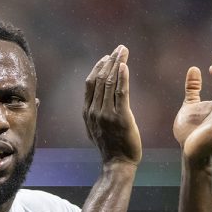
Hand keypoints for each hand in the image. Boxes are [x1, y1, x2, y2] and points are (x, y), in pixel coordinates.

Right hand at [84, 45, 141, 165]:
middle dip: (110, 61)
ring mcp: (106, 114)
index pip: (90, 83)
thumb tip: (98, 100)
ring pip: (110, 83)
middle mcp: (94, 111)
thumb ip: (96, 113)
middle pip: (100, 79)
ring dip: (117, 64)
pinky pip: (121, 93)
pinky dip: (122, 77)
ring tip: (124, 52)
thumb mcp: (96, 128)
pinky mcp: (121, 118)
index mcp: (87, 112)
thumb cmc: (111, 146)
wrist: (117, 163)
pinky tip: (125, 66)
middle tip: (119, 49)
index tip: (108, 57)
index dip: (98, 67)